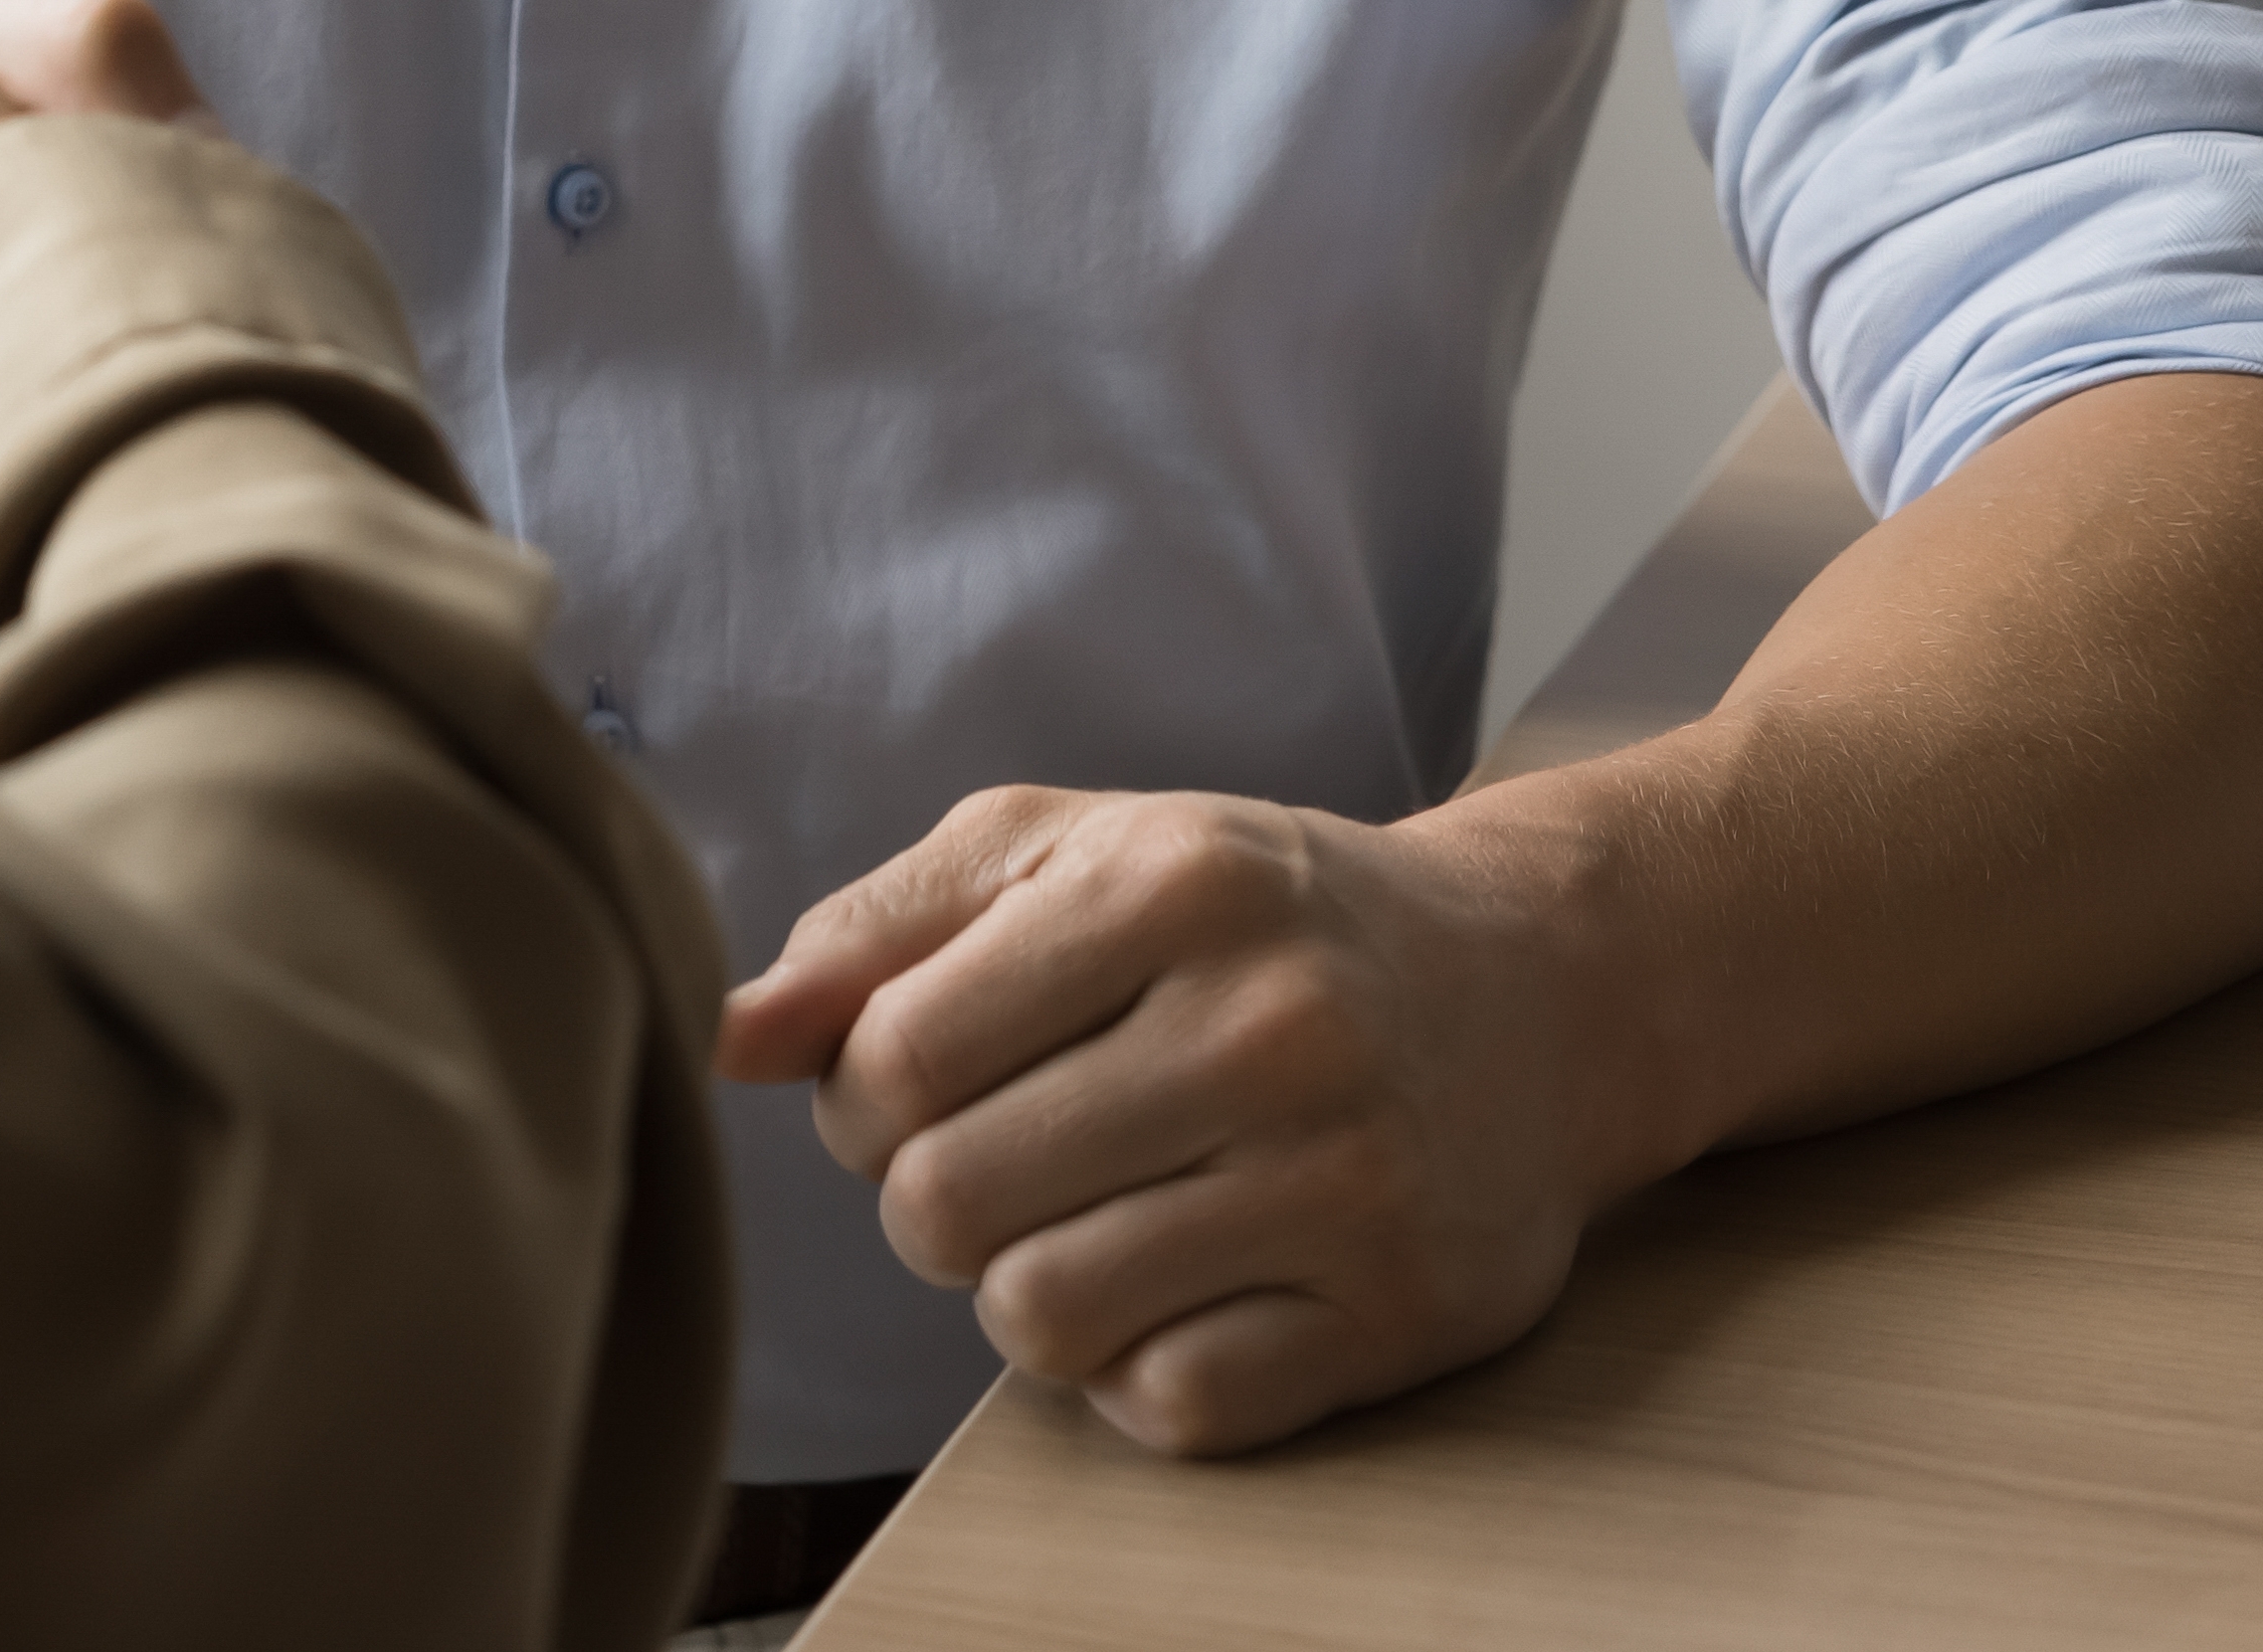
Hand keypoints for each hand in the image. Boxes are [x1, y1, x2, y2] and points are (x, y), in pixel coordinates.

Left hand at [719, 782, 1665, 1457]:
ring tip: (1089, 1223)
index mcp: (1169, 883)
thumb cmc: (1251, 917)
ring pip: (1042, 1321)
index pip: (893, 1057)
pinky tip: (1186, 1283)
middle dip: (934, 1204)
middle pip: (947, 1205)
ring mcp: (1346, 1176)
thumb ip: (880, 933)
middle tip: (1007, 1163)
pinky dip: (1141, 1369)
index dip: (863, 1100)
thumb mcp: (1069, 854)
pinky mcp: (1400, 1310)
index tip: (919, 1090)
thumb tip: (726, 1041)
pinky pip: (1171, 1407)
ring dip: (1029, 1293)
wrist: (1536, 990)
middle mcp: (1269, 1023)